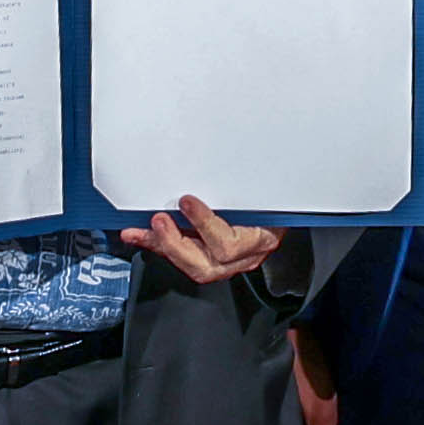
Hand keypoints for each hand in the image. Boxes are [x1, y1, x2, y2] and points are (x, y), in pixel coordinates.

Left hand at [120, 193, 280, 286]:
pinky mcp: (212, 260)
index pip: (229, 244)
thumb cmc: (276, 200)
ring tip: (139, 231)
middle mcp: (244, 257)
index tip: (186, 201)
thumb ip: (242, 182)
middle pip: (206, 265)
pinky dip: (158, 246)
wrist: (285, 212)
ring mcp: (228, 264)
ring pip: (192, 267)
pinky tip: (139, 236)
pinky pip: (183, 259)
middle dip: (175, 244)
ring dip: (162, 246)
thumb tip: (215, 158)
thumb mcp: (266, 189)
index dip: (204, 225)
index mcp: (260, 237)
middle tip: (159, 220)